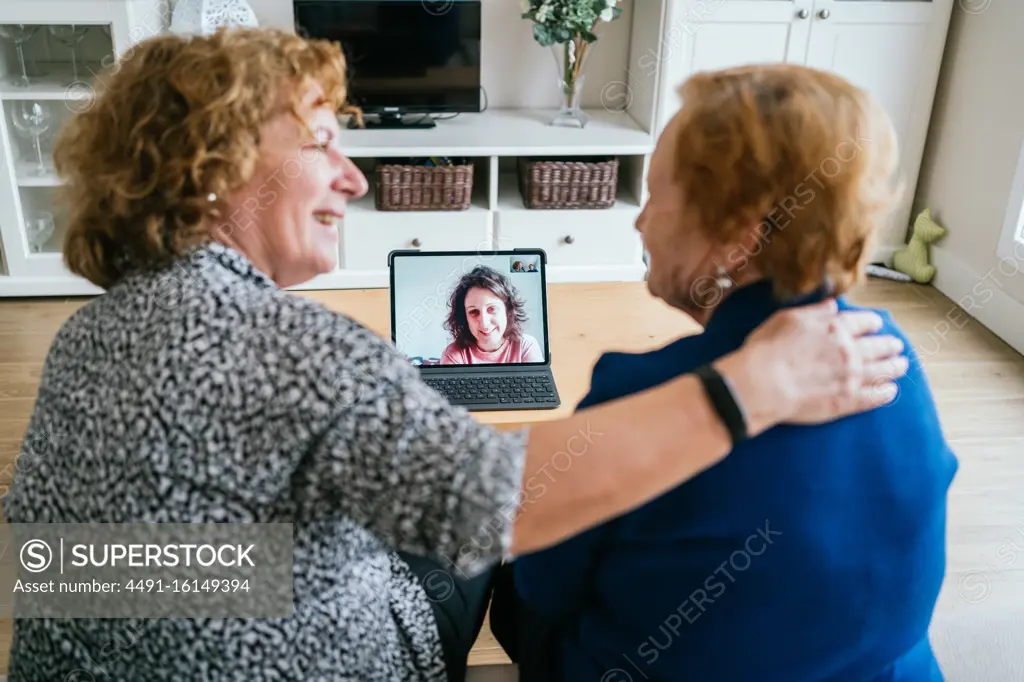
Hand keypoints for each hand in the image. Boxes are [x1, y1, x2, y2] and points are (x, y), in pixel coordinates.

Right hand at [715, 299, 908, 434]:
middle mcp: (849, 351)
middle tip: (897, 345)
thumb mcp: (787, 319)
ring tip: (902, 365)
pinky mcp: (847, 401)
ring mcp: (851, 378)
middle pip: (877, 346)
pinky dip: (885, 393)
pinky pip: (874, 397)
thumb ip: (814, 312)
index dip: (871, 323)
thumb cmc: (768, 349)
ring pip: (882, 370)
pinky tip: (891, 391)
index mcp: (835, 328)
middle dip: (889, 345)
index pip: (862, 322)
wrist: (763, 384)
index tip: (877, 324)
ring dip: (894, 367)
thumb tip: (832, 305)